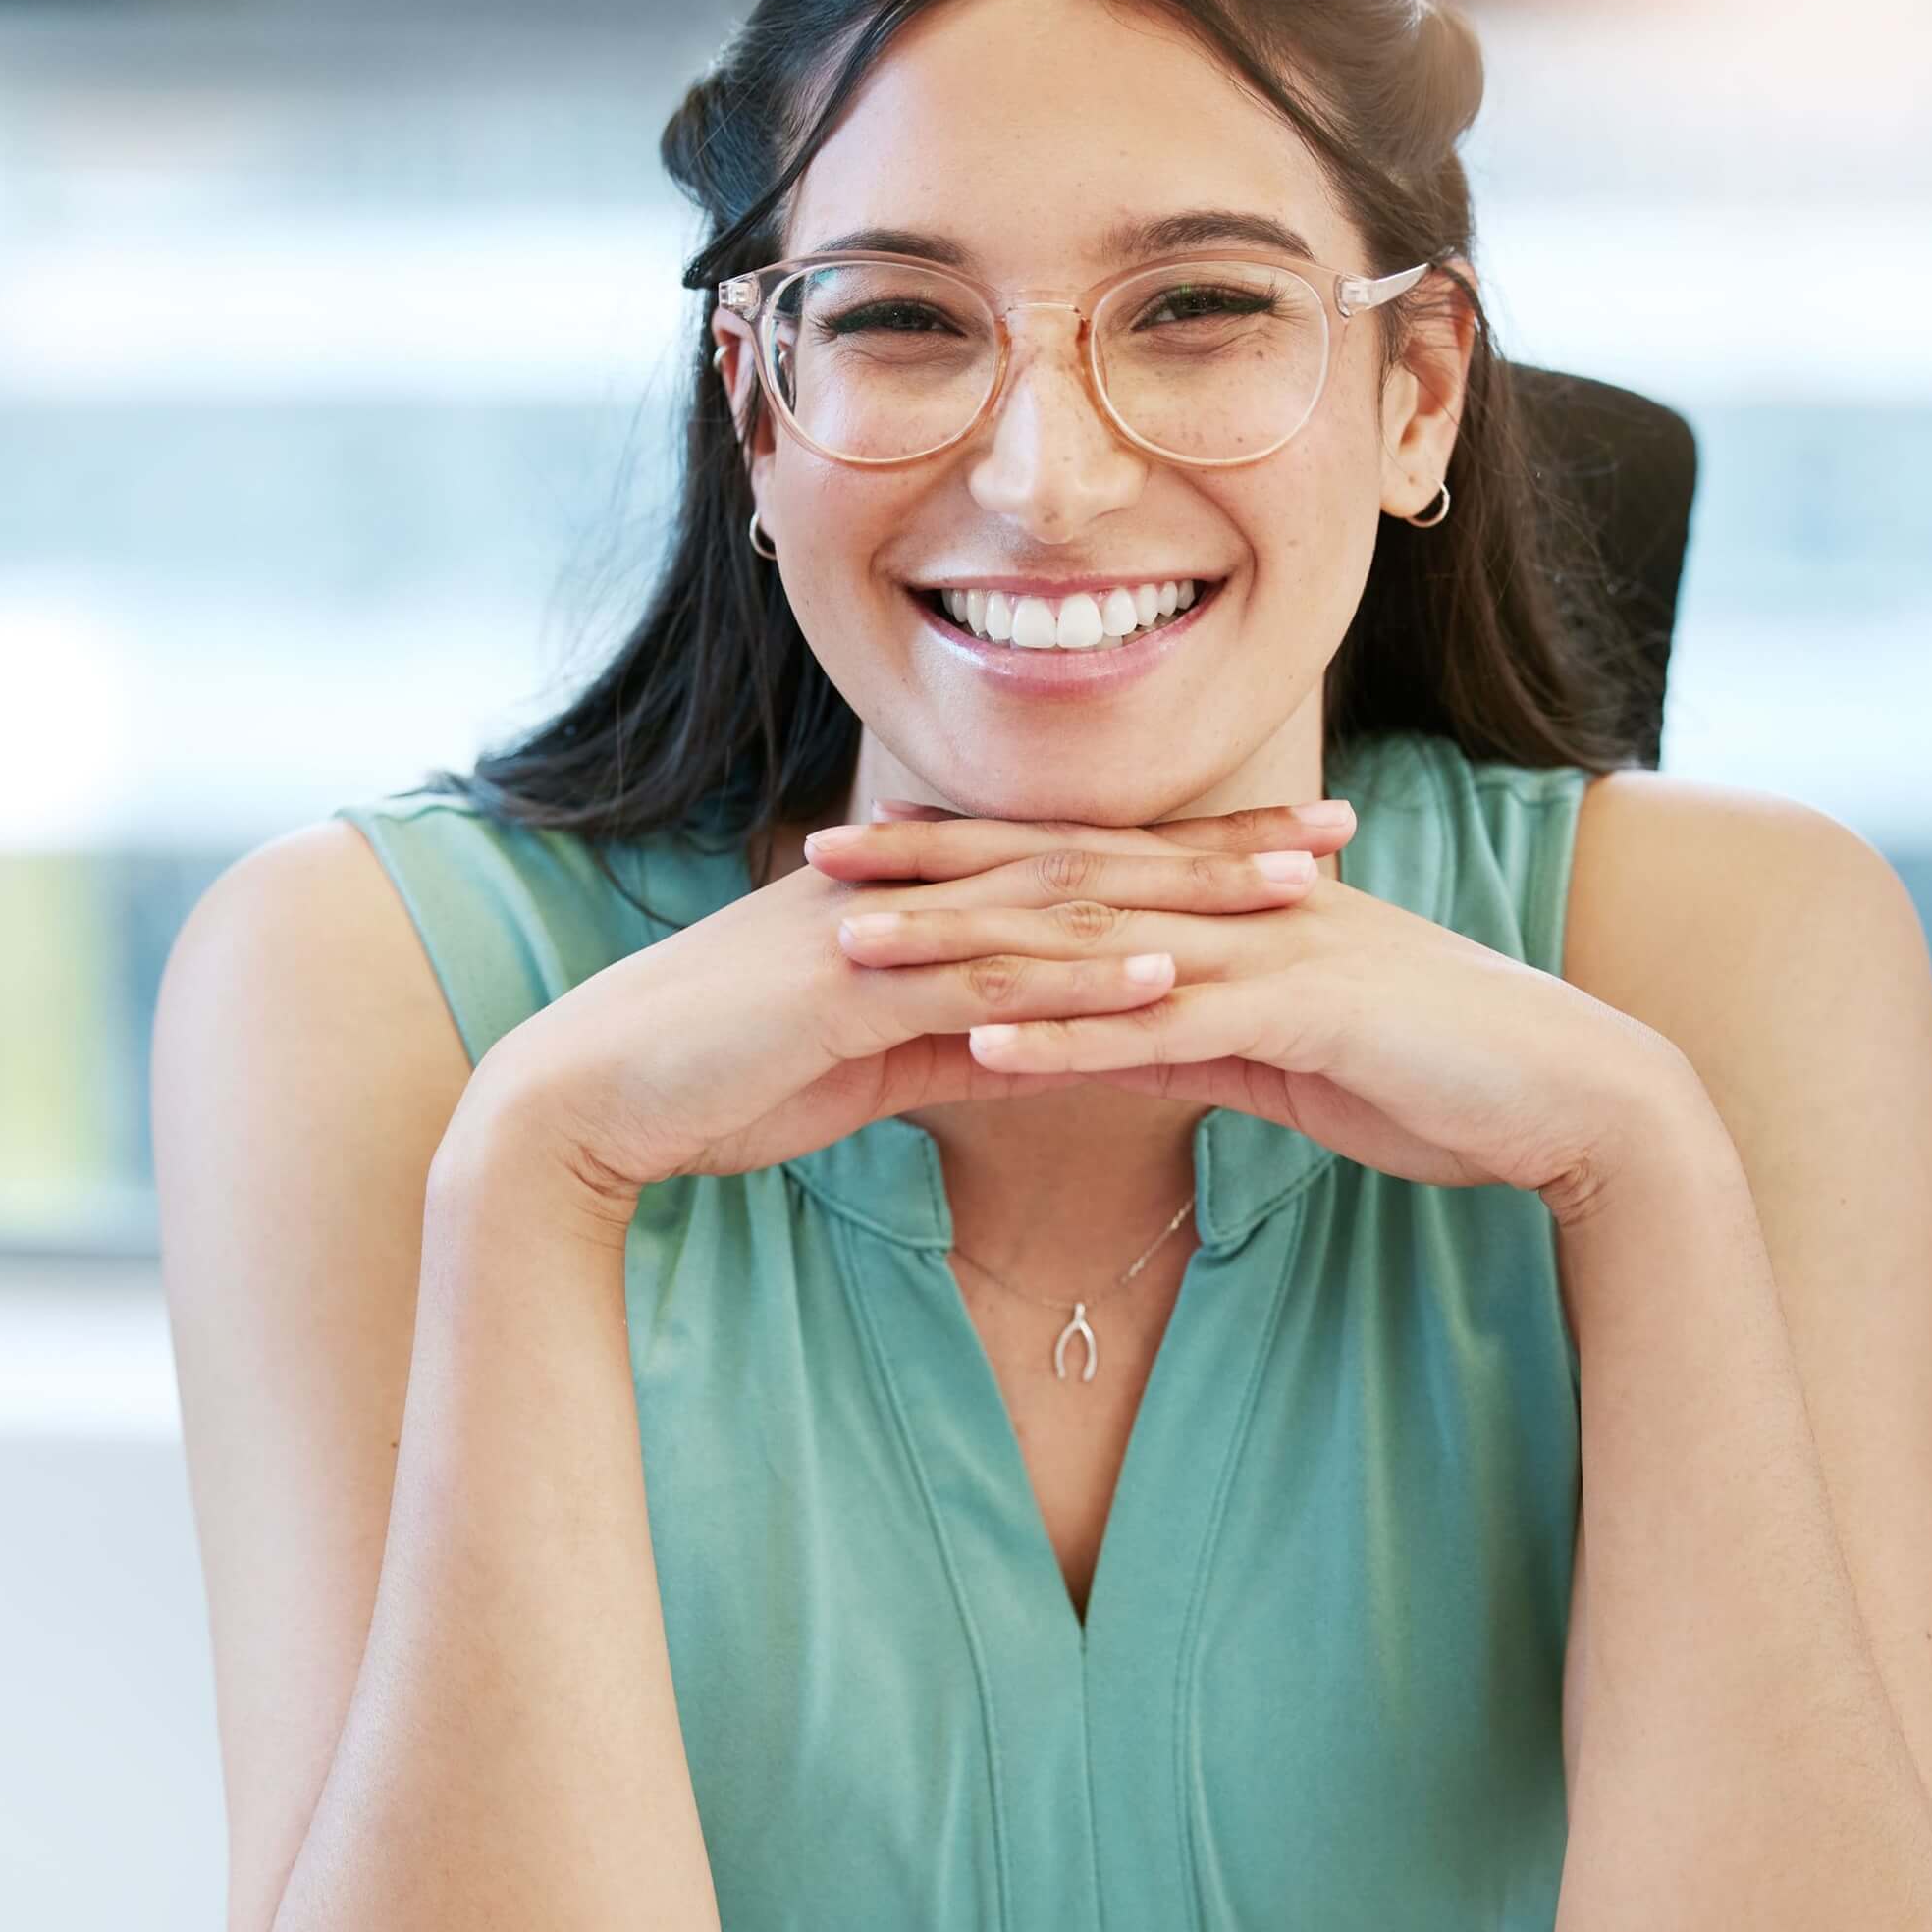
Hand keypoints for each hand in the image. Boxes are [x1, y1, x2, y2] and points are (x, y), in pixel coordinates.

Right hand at [452, 794, 1357, 1226]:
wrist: (589, 1097)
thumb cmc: (715, 1075)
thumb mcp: (859, 1053)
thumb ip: (949, 1034)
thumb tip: (1036, 1047)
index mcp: (917, 890)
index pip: (1075, 860)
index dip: (1188, 850)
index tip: (1292, 846)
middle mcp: (911, 886)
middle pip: (1094, 857)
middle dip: (1223, 849)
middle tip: (1342, 833)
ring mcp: (880, 926)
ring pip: (1057, 905)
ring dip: (1182, 900)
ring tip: (1296, 897)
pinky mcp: (848, 986)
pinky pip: (984, 981)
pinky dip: (1079, 982)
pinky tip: (1168, 980)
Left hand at [812, 797, 1697, 1206]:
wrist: (1568, 1094)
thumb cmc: (1440, 1072)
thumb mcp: (1301, 1044)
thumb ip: (1207, 1030)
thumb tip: (1120, 1039)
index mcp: (1237, 904)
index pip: (1079, 865)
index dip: (969, 853)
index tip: (869, 853)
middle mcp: (1241, 909)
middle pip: (1061, 878)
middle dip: (934, 869)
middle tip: (817, 863)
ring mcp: (1270, 953)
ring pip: (1094, 942)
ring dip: (971, 945)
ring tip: (857, 951)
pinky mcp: (1303, 1014)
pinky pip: (1164, 1027)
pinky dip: (1070, 1032)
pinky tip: (982, 1038)